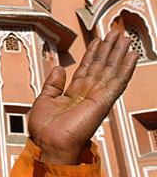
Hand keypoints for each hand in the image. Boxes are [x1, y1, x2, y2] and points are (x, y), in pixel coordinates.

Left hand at [28, 30, 137, 164]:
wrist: (50, 143)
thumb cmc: (45, 130)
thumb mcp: (45, 99)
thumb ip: (53, 83)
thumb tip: (59, 68)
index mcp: (75, 93)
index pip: (87, 68)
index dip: (93, 53)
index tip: (99, 39)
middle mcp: (88, 93)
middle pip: (101, 65)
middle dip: (109, 48)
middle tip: (117, 32)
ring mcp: (98, 96)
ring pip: (111, 69)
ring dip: (119, 53)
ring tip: (125, 37)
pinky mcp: (104, 101)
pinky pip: (118, 81)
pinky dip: (126, 67)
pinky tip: (132, 55)